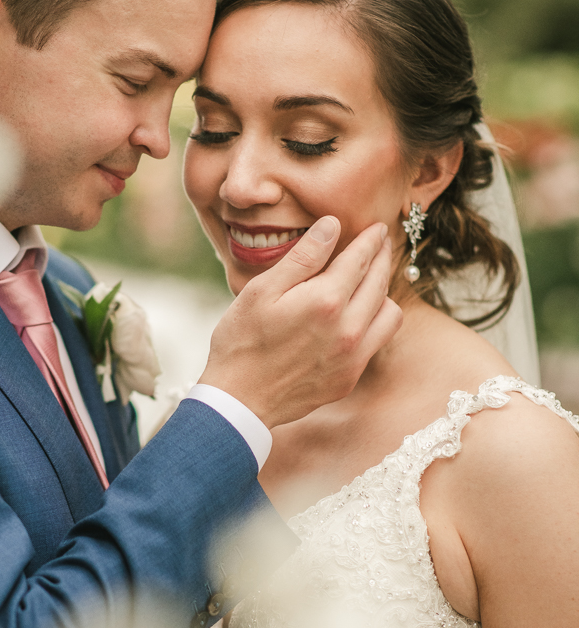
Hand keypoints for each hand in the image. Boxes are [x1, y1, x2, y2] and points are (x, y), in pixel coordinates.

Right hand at [199, 216, 400, 428]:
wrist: (238, 400)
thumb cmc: (241, 341)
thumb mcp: (262, 291)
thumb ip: (302, 257)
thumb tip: (332, 226)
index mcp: (326, 301)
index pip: (361, 259)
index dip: (372, 239)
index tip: (378, 227)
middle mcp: (348, 329)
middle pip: (380, 282)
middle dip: (382, 258)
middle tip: (381, 244)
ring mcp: (353, 357)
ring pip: (390, 314)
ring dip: (383, 292)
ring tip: (368, 282)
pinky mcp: (349, 377)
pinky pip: (377, 341)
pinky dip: (374, 322)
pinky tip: (357, 316)